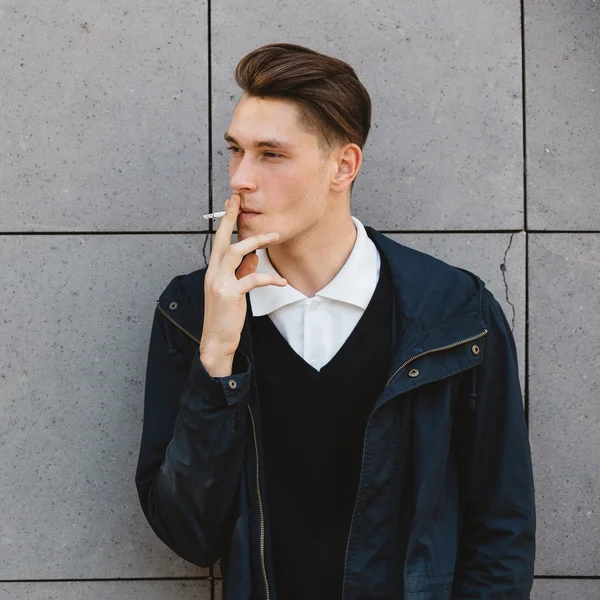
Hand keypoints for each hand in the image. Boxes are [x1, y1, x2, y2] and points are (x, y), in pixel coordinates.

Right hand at [199, 192, 286, 368]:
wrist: (216, 341)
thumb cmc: (225, 317)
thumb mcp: (233, 291)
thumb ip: (241, 273)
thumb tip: (253, 258)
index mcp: (213, 271)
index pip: (219, 241)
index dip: (225, 221)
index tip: (231, 203)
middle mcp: (213, 273)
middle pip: (223, 239)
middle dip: (231, 218)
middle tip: (240, 200)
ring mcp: (219, 283)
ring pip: (236, 252)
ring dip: (256, 241)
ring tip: (274, 236)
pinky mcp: (230, 294)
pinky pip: (252, 279)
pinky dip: (269, 277)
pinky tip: (281, 280)